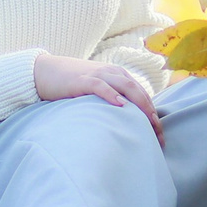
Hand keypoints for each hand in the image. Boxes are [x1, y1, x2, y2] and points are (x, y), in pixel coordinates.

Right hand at [34, 53, 163, 142]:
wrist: (46, 71)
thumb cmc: (74, 84)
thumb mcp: (98, 90)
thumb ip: (113, 99)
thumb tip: (127, 123)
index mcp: (119, 76)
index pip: (142, 94)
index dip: (153, 113)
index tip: (160, 135)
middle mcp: (112, 73)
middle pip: (139, 92)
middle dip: (151, 113)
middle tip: (158, 135)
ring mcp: (98, 75)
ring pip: (126, 87)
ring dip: (139, 105)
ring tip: (148, 123)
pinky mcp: (83, 80)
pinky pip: (101, 86)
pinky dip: (112, 95)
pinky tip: (121, 106)